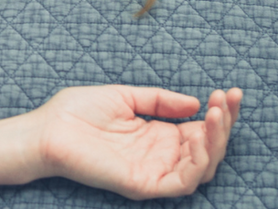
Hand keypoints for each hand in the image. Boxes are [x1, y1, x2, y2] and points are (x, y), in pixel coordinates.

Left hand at [33, 85, 242, 198]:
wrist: (47, 129)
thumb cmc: (77, 113)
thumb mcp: (125, 97)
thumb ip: (160, 100)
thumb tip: (195, 103)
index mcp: (158, 137)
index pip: (201, 130)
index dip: (219, 113)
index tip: (231, 91)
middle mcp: (160, 157)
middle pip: (208, 149)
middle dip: (224, 124)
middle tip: (229, 98)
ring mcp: (153, 172)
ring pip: (202, 167)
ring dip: (216, 141)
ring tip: (217, 113)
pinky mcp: (144, 185)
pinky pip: (182, 182)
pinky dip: (198, 162)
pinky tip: (199, 136)